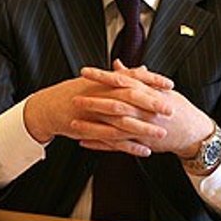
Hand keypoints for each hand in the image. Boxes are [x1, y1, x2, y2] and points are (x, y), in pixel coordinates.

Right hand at [23, 70, 171, 155]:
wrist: (49, 107)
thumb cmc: (76, 92)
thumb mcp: (98, 81)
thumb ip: (123, 75)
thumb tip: (143, 69)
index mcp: (104, 82)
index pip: (132, 78)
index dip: (152, 81)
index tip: (169, 84)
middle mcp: (101, 96)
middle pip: (130, 98)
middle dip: (151, 104)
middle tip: (170, 109)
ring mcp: (95, 114)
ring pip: (123, 122)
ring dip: (144, 129)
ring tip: (162, 133)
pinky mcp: (91, 131)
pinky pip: (113, 140)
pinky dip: (129, 146)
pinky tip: (144, 151)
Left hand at [75, 62, 212, 157]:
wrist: (194, 133)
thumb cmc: (178, 108)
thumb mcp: (160, 88)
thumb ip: (136, 76)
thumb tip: (117, 64)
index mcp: (147, 93)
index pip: (121, 81)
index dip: (102, 76)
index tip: (85, 71)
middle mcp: (144, 110)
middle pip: (115, 103)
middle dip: (93, 100)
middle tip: (74, 97)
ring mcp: (143, 128)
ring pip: (113, 126)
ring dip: (93, 125)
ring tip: (73, 122)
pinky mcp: (141, 143)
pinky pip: (118, 145)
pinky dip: (100, 144)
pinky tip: (84, 142)